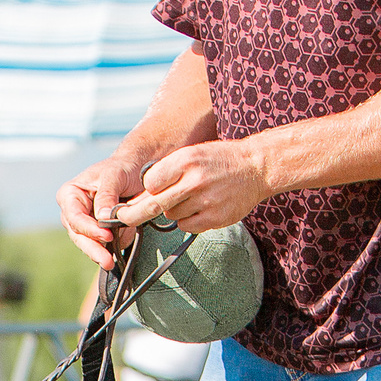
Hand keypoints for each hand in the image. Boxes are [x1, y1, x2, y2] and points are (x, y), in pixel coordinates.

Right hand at [58, 154, 147, 271]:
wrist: (136, 170)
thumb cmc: (121, 168)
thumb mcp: (114, 175)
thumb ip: (106, 195)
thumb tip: (102, 217)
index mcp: (70, 194)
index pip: (74, 217)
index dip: (89, 229)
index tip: (107, 236)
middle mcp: (73, 211)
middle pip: (78, 235)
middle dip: (93, 249)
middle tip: (107, 261)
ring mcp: (85, 224)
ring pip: (89, 244)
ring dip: (102, 252)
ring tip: (114, 259)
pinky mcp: (98, 232)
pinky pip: (103, 245)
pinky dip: (114, 247)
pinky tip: (124, 241)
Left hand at [124, 139, 272, 233]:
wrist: (256, 167)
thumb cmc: (218, 160)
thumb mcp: (191, 154)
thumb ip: (166, 173)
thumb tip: (137, 198)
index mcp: (186, 160)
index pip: (150, 183)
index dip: (147, 189)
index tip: (147, 192)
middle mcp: (195, 180)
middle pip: (155, 205)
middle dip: (138, 212)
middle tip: (124, 217)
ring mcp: (206, 201)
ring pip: (171, 215)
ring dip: (172, 210)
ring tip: (190, 197)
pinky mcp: (215, 218)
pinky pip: (186, 226)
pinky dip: (186, 221)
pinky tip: (198, 208)